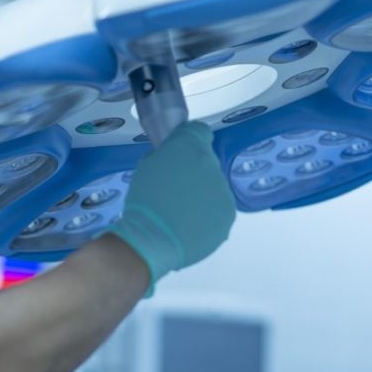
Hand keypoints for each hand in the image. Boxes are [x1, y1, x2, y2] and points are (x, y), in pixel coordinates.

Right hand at [107, 121, 235, 291]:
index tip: (181, 156)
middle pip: (208, 163)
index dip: (191, 142)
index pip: (200, 132)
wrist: (151, 238)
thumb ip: (167, 154)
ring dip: (203, 196)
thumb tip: (175, 156)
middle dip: (195, 173)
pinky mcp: (228, 216)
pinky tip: (190, 226)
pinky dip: (208, 217)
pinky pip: (219, 210)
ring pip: (216, 188)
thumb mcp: (147, 165)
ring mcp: (224, 191)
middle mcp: (213, 164)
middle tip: (175, 191)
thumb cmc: (143, 199)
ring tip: (181, 214)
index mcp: (190, 146)